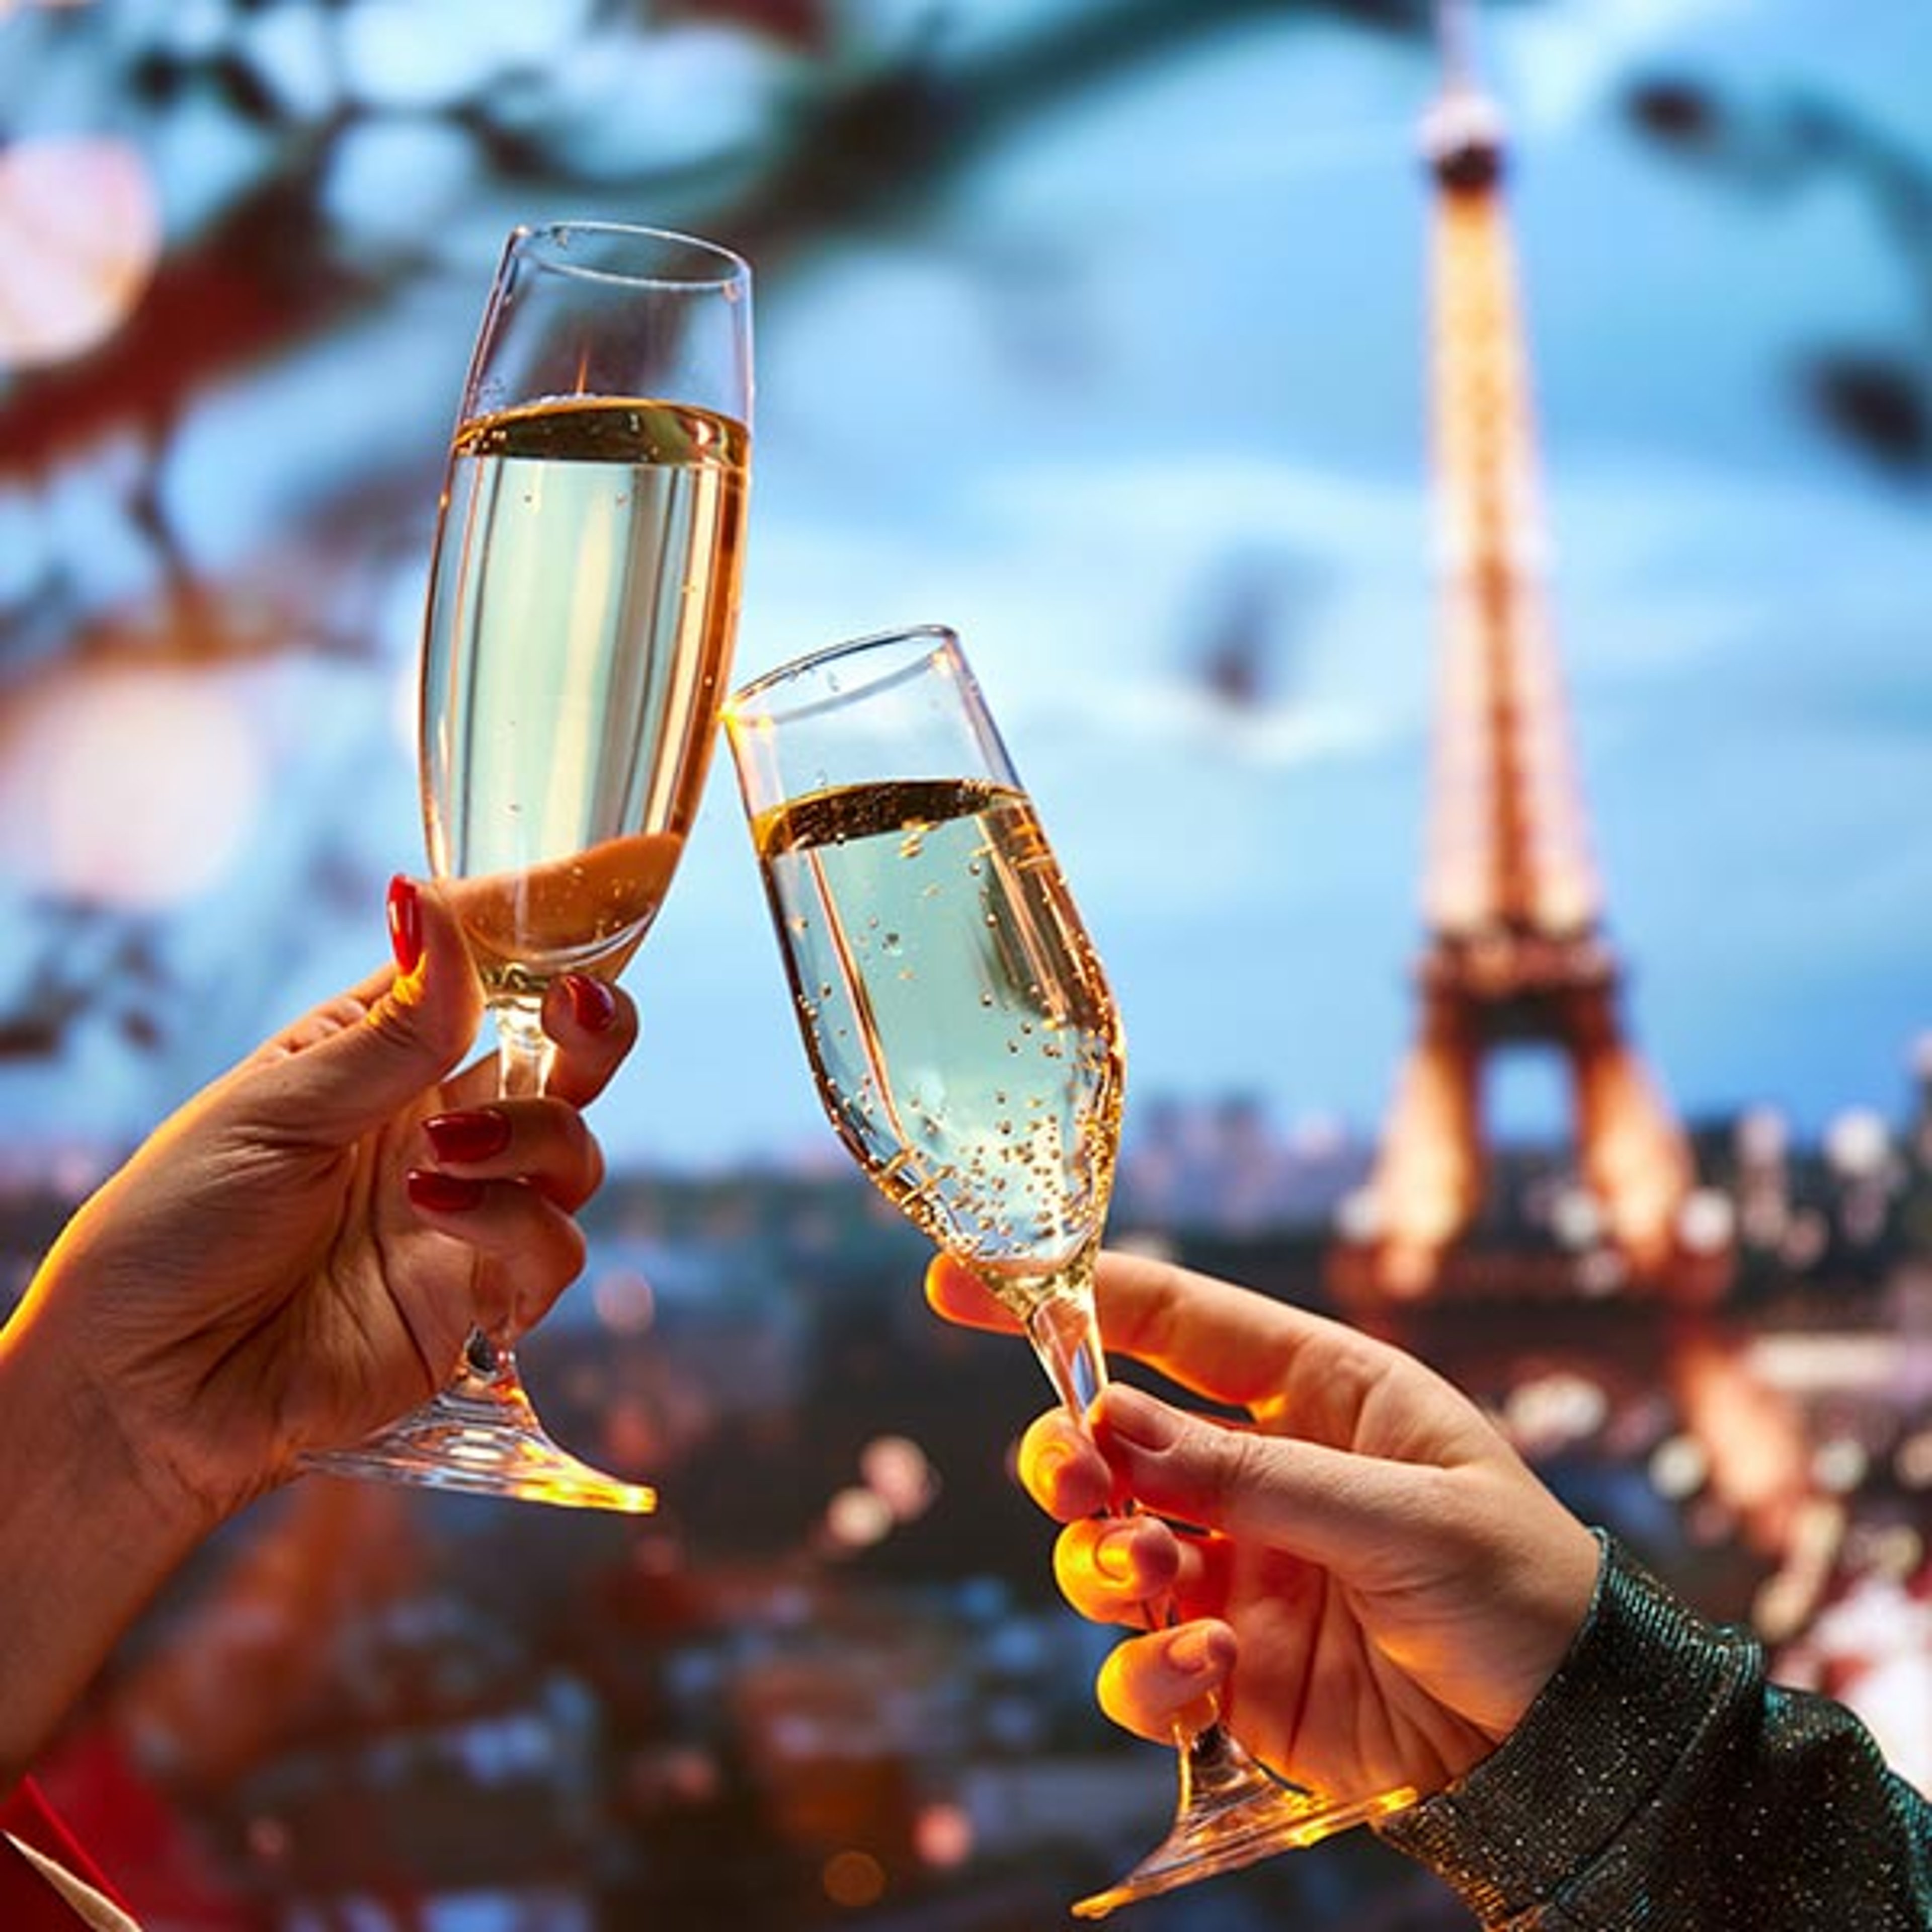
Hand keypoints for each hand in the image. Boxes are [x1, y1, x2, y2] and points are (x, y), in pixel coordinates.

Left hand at [9, 875, 637, 1525]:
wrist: (138, 1392)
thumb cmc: (171, 1234)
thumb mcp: (271, 1110)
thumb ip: (388, 1032)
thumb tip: (437, 908)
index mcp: (379, 1061)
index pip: (485, 978)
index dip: (548, 930)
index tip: (615, 872)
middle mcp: (437, 1130)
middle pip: (564, 1060)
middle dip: (594, 1026)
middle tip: (579, 1009)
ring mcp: (467, 1216)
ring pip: (575, 1151)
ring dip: (531, 1136)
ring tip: (441, 1153)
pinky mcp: (479, 1303)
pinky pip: (552, 1249)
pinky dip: (511, 1222)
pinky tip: (435, 1211)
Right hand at [927, 1248, 1600, 1799]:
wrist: (1577, 1750)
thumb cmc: (1523, 1590)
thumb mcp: (1406, 1512)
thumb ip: (1252, 1476)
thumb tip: (1112, 1428)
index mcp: (1317, 1394)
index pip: (1173, 1319)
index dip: (1068, 1297)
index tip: (960, 1284)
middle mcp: (1262, 1474)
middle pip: (1112, 1440)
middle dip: (1070, 1454)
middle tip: (1075, 1479)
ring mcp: (1241, 1574)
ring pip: (1108, 1551)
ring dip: (1105, 1563)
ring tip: (1158, 1582)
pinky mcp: (1234, 1675)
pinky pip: (1145, 1668)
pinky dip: (1152, 1674)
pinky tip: (1208, 1674)